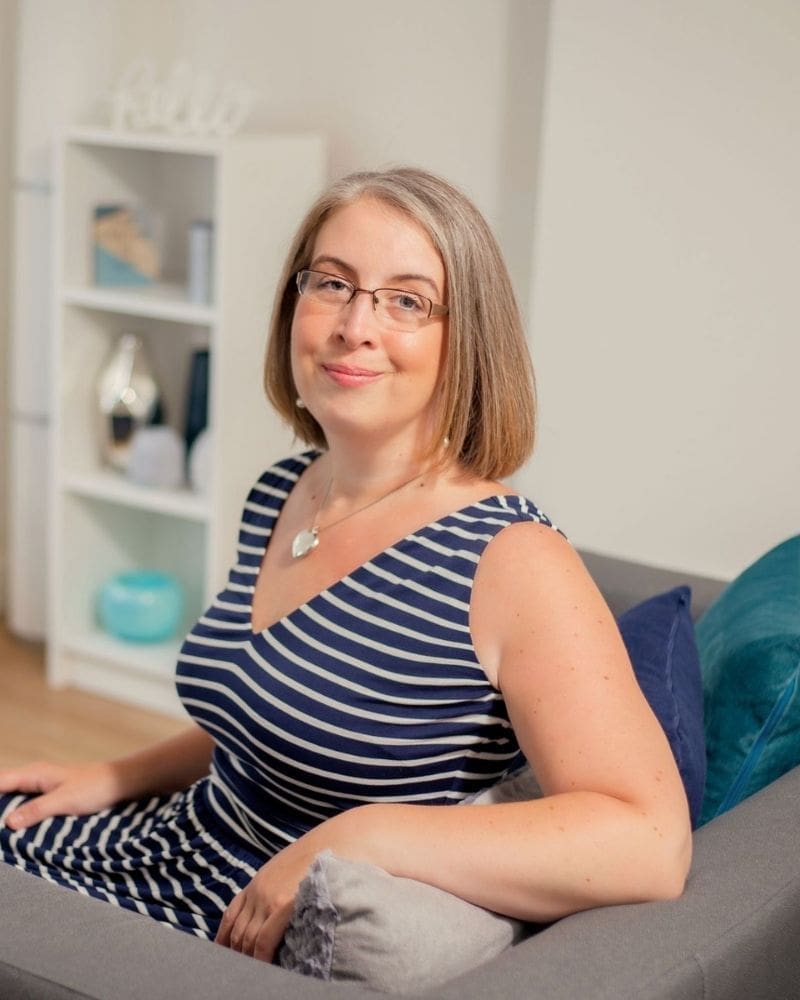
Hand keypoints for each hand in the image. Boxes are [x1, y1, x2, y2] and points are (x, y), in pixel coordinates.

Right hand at [0, 760, 122, 829]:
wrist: (119, 782)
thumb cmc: (95, 787)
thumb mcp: (65, 800)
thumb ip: (37, 810)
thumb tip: (8, 823)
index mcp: (35, 773)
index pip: (0, 781)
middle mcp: (35, 776)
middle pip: (3, 788)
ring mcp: (42, 785)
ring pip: (13, 796)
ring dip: (5, 810)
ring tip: (3, 831)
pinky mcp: (50, 795)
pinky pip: (26, 802)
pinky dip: (19, 813)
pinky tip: (16, 828)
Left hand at [215, 838, 315, 962]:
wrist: (329, 843)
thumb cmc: (313, 857)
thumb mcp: (284, 869)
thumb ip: (272, 888)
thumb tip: (269, 911)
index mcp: (257, 882)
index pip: (230, 915)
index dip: (223, 937)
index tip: (222, 952)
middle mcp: (257, 891)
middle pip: (237, 931)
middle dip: (236, 952)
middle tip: (239, 968)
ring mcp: (268, 899)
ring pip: (247, 938)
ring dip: (247, 957)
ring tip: (251, 971)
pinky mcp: (282, 906)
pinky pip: (263, 940)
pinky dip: (260, 956)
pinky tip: (263, 964)